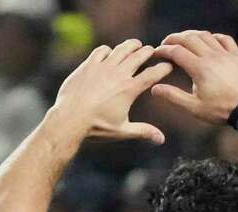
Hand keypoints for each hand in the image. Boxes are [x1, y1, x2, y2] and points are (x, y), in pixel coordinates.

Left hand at [51, 38, 173, 143]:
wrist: (69, 119)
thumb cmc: (96, 127)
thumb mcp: (122, 131)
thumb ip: (143, 131)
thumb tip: (161, 140)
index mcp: (130, 89)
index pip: (153, 74)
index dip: (163, 68)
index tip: (168, 66)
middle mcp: (119, 74)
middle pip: (139, 55)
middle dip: (148, 51)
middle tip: (152, 51)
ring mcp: (103, 67)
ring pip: (122, 49)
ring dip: (131, 45)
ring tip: (136, 44)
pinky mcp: (88, 65)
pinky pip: (101, 50)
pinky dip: (109, 50)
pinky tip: (110, 53)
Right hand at [153, 31, 237, 124]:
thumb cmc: (221, 110)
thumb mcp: (193, 107)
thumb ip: (173, 96)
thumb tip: (154, 89)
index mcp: (199, 69)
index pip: (177, 52)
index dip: (164, 50)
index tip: (156, 52)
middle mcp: (212, 57)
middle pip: (189, 38)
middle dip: (174, 38)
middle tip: (166, 43)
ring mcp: (226, 54)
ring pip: (206, 36)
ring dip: (191, 35)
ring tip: (183, 40)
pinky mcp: (237, 56)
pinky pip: (225, 39)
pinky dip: (214, 37)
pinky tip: (209, 41)